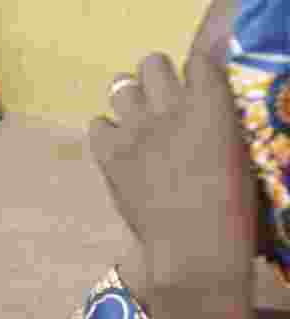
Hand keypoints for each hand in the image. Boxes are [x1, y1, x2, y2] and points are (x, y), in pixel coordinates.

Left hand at [89, 52, 258, 287]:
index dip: (193, 76)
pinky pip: (96, 125)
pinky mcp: (110, 155)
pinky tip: (117, 148)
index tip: (193, 91)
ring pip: (120, 86)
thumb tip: (198, 114)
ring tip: (138, 124)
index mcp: (211, 104)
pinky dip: (105, 132)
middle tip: (160, 105)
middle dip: (156, 80)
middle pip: (152, 64)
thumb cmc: (230, 205)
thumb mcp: (234, 150)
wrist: (195, 246)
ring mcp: (135, 130)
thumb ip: (212, 121)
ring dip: (129, 101)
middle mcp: (169, 108)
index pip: (196, 61)